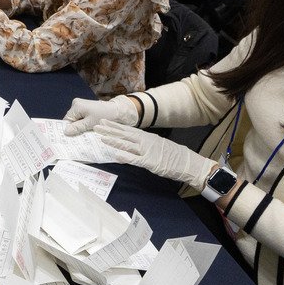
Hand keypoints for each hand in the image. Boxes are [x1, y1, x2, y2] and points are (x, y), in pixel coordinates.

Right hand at [64, 97, 138, 133]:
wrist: (116, 110)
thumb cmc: (104, 116)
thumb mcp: (89, 124)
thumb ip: (77, 127)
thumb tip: (65, 132)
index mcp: (76, 106)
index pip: (66, 120)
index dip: (70, 128)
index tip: (74, 136)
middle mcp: (76, 103)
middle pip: (71, 119)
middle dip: (75, 127)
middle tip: (81, 134)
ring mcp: (80, 104)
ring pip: (76, 118)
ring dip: (80, 125)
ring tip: (86, 130)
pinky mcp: (85, 107)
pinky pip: (80, 116)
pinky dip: (83, 122)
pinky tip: (88, 125)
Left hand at [93, 121, 215, 187]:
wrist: (188, 162)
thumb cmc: (172, 156)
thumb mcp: (157, 146)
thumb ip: (143, 145)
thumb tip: (130, 145)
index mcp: (147, 137)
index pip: (127, 130)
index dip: (114, 126)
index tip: (103, 122)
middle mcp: (145, 141)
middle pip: (124, 135)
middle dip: (109, 130)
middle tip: (96, 126)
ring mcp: (148, 151)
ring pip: (127, 145)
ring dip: (113, 141)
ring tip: (101, 138)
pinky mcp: (151, 162)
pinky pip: (136, 160)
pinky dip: (125, 157)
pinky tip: (116, 155)